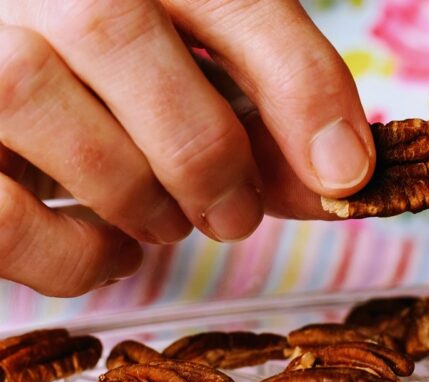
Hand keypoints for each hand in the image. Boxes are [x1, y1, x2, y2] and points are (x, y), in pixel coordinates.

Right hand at [0, 0, 373, 294]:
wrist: (22, 66)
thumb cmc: (129, 83)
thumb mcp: (203, 79)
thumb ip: (267, 123)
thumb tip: (340, 179)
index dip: (303, 88)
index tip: (347, 171)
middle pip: (120, 34)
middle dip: (204, 153)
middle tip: (234, 217)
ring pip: (38, 100)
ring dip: (133, 193)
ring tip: (166, 222)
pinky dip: (68, 252)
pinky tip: (107, 251)